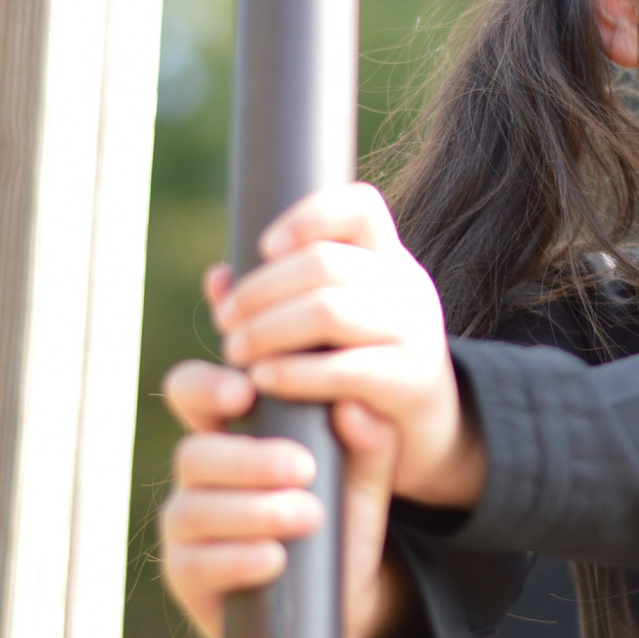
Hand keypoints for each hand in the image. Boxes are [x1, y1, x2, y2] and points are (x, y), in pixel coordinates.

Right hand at [158, 359, 414, 637]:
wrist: (342, 595)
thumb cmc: (341, 518)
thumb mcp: (363, 478)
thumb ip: (367, 440)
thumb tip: (357, 406)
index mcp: (233, 434)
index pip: (193, 393)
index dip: (206, 386)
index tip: (246, 392)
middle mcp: (200, 476)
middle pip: (194, 454)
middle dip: (249, 460)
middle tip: (305, 468)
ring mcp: (187, 527)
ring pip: (192, 509)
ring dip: (251, 511)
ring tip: (306, 516)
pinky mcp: (187, 576)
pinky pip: (193, 565)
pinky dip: (236, 559)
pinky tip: (274, 558)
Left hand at [213, 181, 486, 509]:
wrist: (422, 431)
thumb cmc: (357, 365)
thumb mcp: (326, 324)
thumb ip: (274, 300)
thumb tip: (216, 278)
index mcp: (387, 258)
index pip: (360, 206)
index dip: (309, 215)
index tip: (265, 247)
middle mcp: (407, 286)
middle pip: (323, 262)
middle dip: (260, 290)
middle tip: (226, 320)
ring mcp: (414, 331)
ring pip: (328, 309)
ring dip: (268, 330)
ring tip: (236, 352)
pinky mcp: (409, 382)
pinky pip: (342, 368)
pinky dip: (293, 373)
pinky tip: (263, 380)